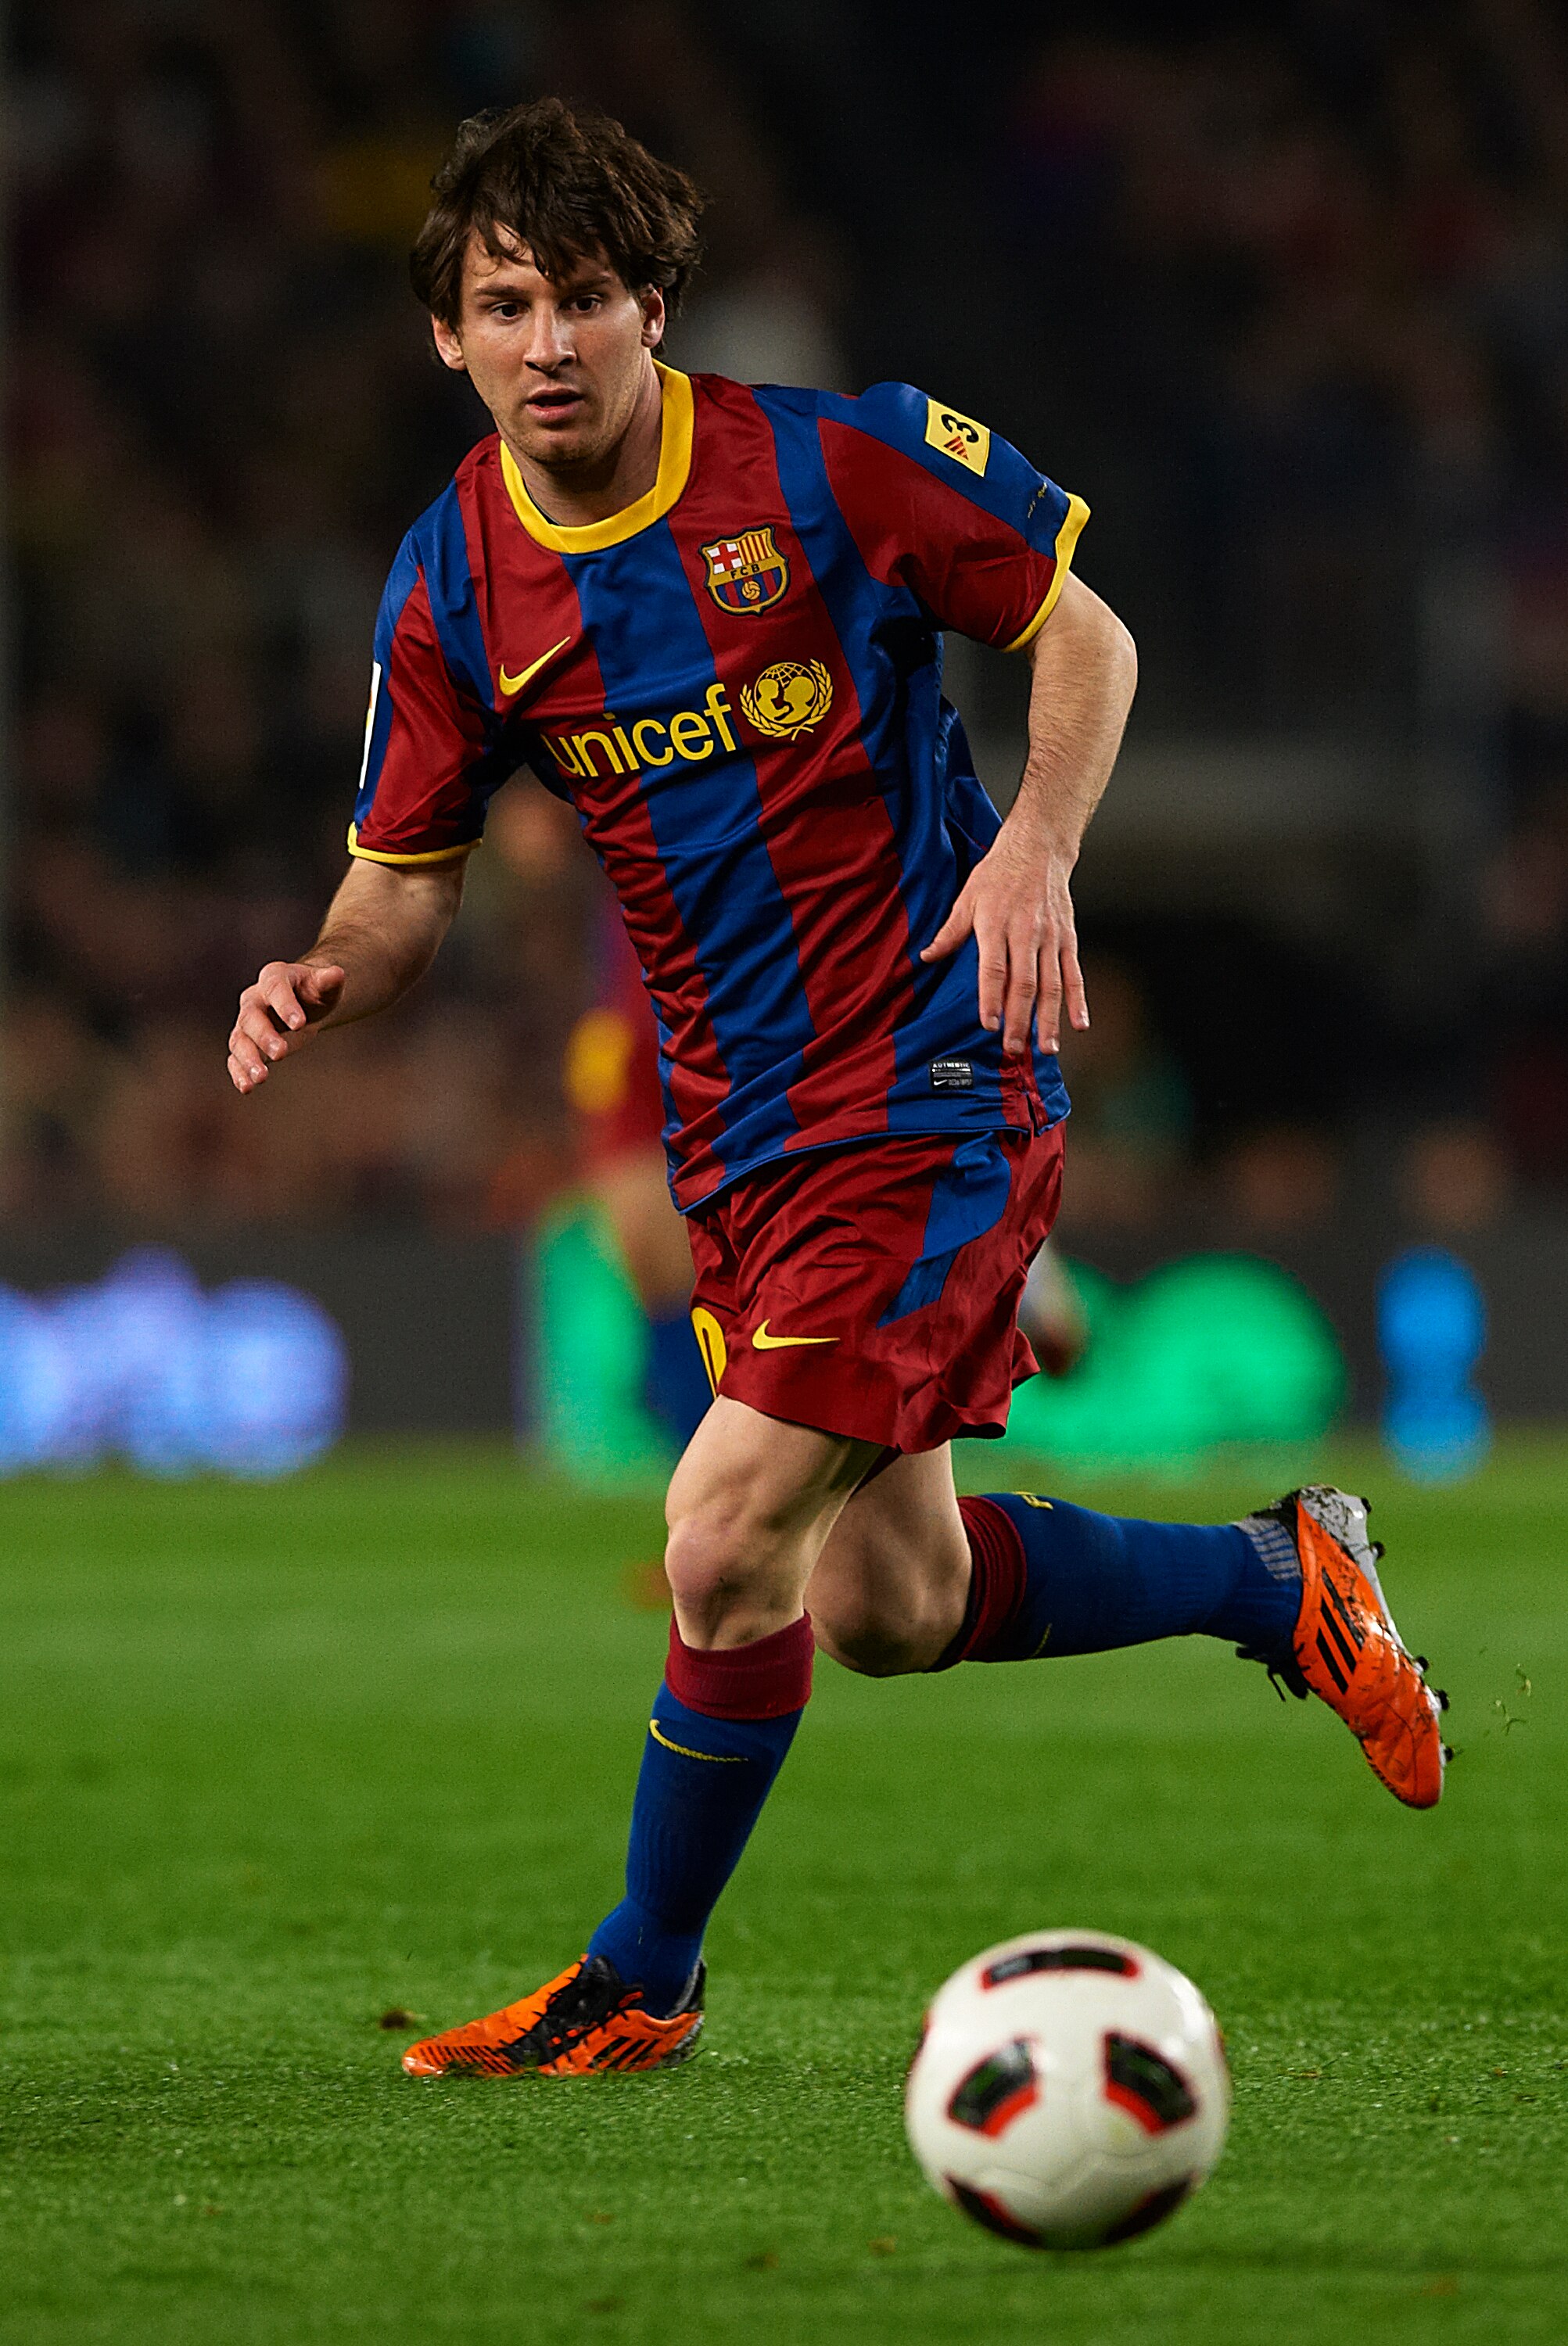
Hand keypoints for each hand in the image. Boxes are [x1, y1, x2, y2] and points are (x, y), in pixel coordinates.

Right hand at [227, 961, 345, 1094]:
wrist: (305, 1004)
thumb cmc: (315, 991)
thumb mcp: (324, 985)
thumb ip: (328, 981)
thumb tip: (337, 973)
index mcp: (274, 977)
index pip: (275, 987)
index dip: (285, 1005)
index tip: (300, 1024)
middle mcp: (254, 999)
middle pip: (251, 1017)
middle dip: (264, 1036)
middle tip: (281, 1053)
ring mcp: (247, 1023)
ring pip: (239, 1040)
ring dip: (248, 1059)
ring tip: (261, 1078)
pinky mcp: (247, 1044)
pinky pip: (236, 1058)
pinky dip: (240, 1073)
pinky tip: (247, 1088)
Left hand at [920, 831, 1087, 1055]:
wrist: (1039, 848)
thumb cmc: (999, 873)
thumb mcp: (967, 897)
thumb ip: (950, 932)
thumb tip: (926, 957)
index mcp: (996, 923)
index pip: (994, 968)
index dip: (992, 998)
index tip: (988, 1025)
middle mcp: (1026, 932)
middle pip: (1024, 982)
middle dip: (1019, 1019)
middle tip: (1013, 1048)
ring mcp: (1050, 937)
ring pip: (1051, 984)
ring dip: (1049, 1019)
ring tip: (1046, 1047)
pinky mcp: (1067, 938)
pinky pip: (1075, 973)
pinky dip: (1078, 1001)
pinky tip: (1079, 1025)